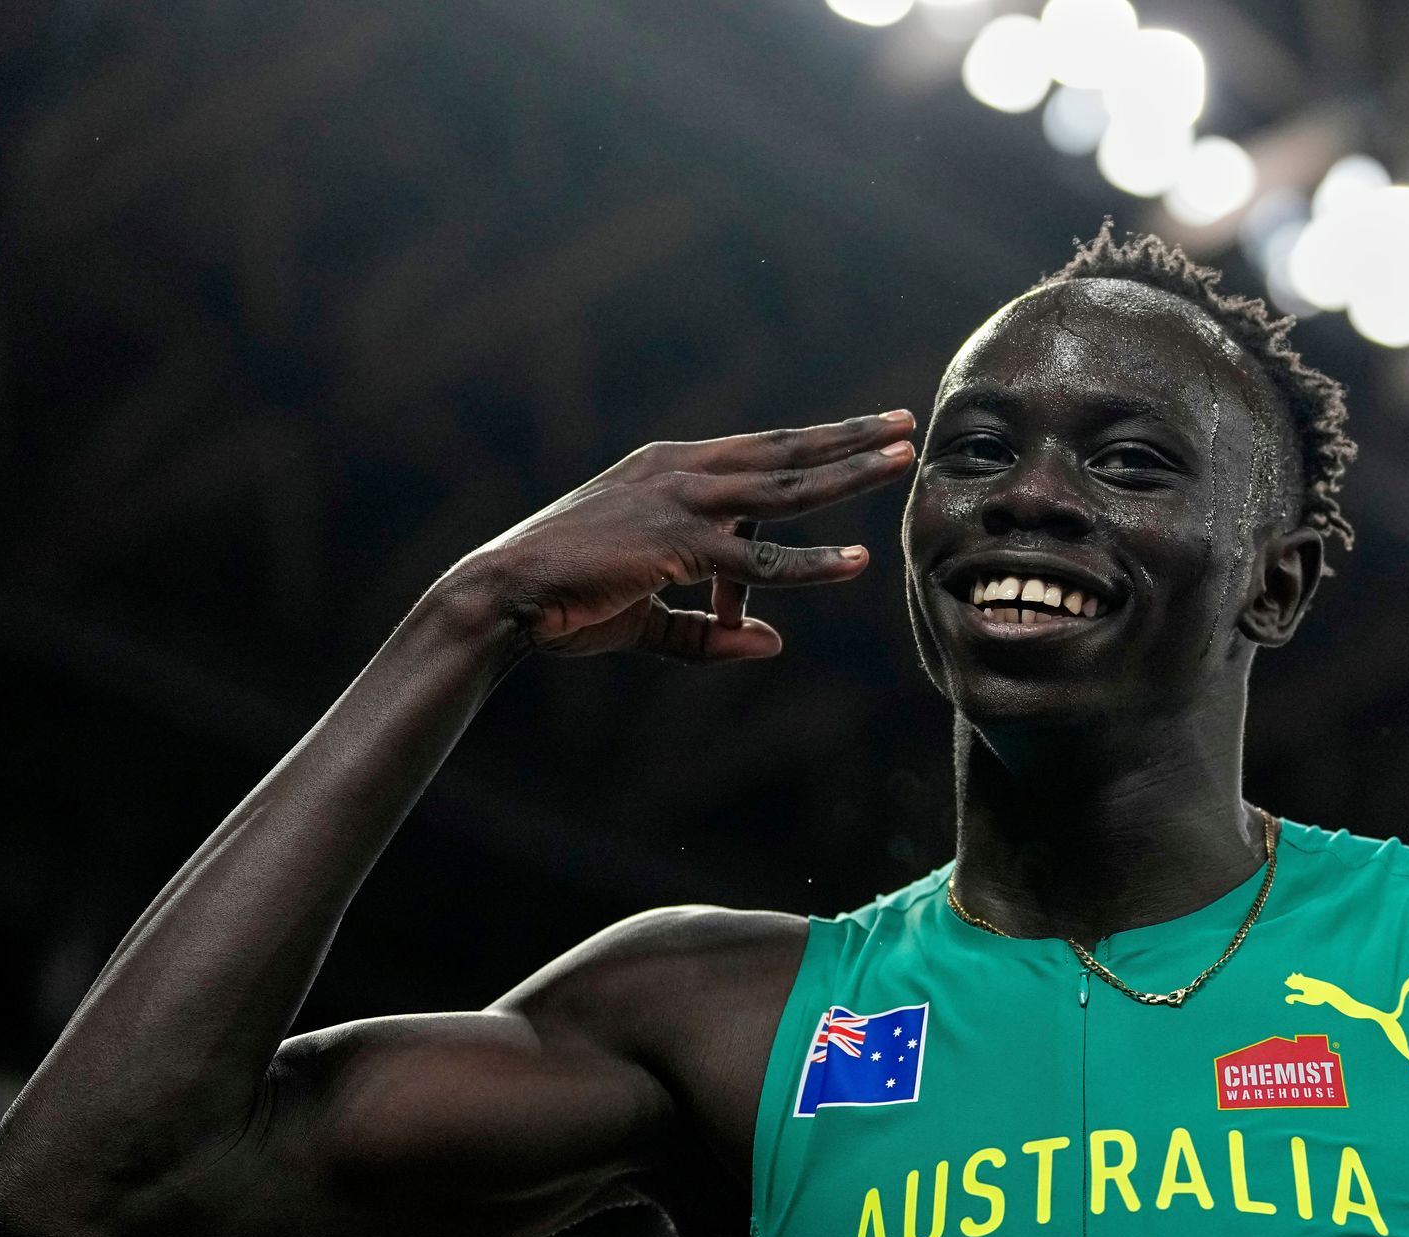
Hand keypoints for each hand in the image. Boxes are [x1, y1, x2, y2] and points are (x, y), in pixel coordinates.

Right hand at [450, 411, 917, 661]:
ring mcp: (681, 502)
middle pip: (784, 448)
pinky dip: (810, 561)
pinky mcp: (678, 545)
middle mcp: (680, 470)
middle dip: (848, 435)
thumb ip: (708, 630)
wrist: (503, 596)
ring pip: (786, 485)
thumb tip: (772, 644)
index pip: (757, 452)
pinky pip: (760, 556)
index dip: (812, 446)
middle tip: (905, 420)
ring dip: (850, 470)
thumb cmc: (565, 600)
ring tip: (904, 458)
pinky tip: (855, 563)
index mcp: (668, 468)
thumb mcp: (647, 614)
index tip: (860, 435)